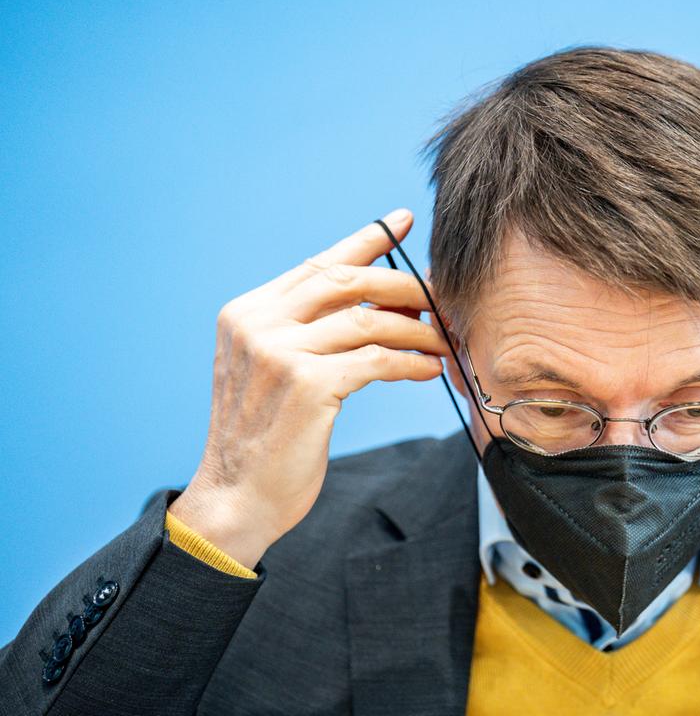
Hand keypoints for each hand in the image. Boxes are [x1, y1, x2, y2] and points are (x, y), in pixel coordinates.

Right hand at [168, 209, 448, 566]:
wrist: (237, 498)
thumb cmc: (268, 439)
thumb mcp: (277, 371)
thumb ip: (311, 331)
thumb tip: (381, 301)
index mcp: (248, 313)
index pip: (318, 264)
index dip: (365, 240)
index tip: (403, 219)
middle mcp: (257, 323)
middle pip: (348, 281)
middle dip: (402, 286)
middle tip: (440, 297)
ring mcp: (279, 352)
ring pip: (369, 321)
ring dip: (417, 331)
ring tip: (445, 341)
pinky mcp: (306, 384)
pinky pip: (377, 360)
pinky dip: (411, 363)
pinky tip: (430, 370)